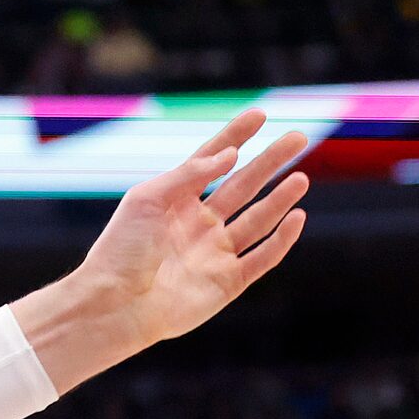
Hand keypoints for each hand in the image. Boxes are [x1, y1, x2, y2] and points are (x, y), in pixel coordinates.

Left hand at [84, 109, 310, 343]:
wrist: (116, 304)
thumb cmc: (122, 249)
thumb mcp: (147, 200)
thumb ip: (188, 174)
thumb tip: (230, 153)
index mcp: (174, 200)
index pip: (211, 160)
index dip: (235, 137)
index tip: (259, 114)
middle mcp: (198, 224)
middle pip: (242, 185)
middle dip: (270, 161)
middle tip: (298, 137)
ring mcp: (215, 252)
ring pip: (257, 219)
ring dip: (280, 199)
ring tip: (302, 177)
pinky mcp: (228, 282)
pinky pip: (262, 257)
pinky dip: (282, 239)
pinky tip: (298, 217)